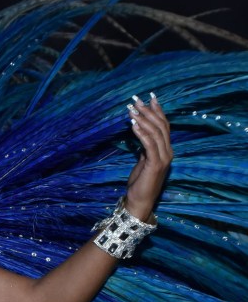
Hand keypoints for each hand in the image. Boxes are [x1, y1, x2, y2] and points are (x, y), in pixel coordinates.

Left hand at [124, 93, 171, 220]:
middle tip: (136, 100)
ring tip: (132, 110)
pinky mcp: (155, 164)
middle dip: (148, 111)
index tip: (149, 98)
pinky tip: (134, 125)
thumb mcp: (143, 162)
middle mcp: (168, 152)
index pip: (164, 126)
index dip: (158, 111)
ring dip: (143, 120)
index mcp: (166, 150)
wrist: (140, 202)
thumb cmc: (140, 184)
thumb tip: (141, 133)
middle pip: (160, 126)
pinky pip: (149, 145)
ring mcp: (163, 158)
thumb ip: (145, 149)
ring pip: (155, 133)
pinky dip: (142, 134)